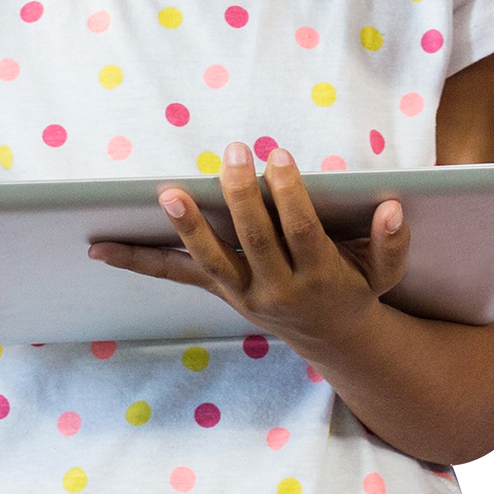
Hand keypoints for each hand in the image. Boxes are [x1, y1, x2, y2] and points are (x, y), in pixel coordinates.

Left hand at [90, 144, 410, 351]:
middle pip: (253, 239)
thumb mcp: (385, 273)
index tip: (278, 158)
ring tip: (168, 193)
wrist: (331, 338)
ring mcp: (242, 292)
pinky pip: (174, 276)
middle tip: (233, 154)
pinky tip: (100, 248)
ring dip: (187, 226)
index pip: (299, 231)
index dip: (288, 195)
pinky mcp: (218, 290)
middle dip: (240, 195)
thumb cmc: (357, 290)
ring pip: (210, 260)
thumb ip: (392, 243)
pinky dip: (138, 261)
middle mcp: (275, 288)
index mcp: (317, 276)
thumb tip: (393, 208)